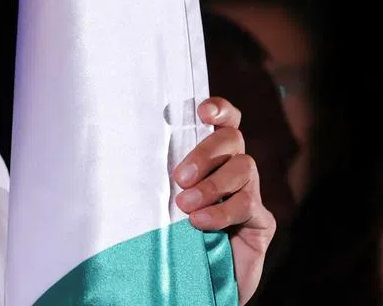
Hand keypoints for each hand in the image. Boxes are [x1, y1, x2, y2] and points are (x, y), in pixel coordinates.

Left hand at [173, 97, 275, 304]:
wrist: (195, 282)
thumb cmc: (169, 234)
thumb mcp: (159, 200)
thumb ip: (159, 178)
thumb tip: (130, 152)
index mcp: (210, 158)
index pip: (224, 121)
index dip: (219, 109)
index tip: (202, 112)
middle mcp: (234, 170)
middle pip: (232, 140)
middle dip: (206, 152)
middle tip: (179, 177)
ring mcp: (251, 194)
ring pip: (243, 169)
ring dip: (212, 184)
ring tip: (186, 205)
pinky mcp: (262, 222)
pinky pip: (248, 205)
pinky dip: (221, 211)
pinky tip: (200, 222)